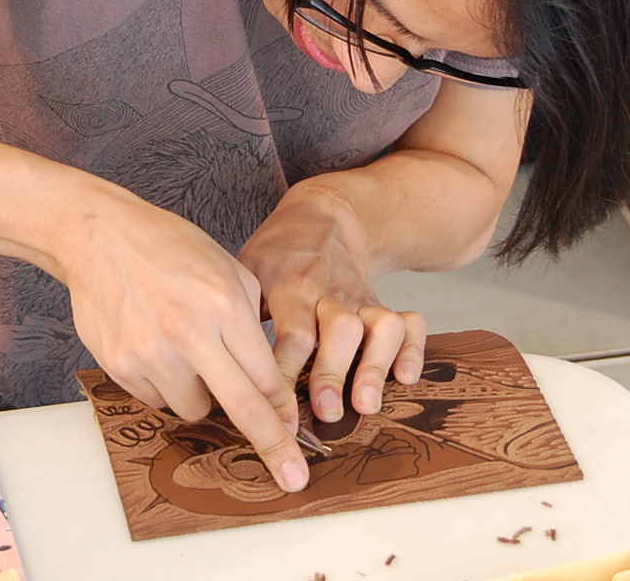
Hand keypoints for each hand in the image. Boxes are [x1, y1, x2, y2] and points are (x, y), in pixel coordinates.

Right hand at [59, 182, 309, 490]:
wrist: (101, 236)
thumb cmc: (171, 248)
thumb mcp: (229, 270)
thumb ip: (254, 324)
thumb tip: (270, 383)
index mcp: (224, 304)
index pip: (266, 375)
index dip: (283, 411)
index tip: (297, 437)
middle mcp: (188, 332)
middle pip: (241, 406)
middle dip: (272, 445)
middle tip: (292, 476)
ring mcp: (150, 352)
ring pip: (193, 410)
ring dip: (202, 397)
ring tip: (191, 357)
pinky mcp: (120, 364)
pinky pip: (156, 399)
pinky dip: (166, 386)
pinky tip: (160, 350)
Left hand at [237, 183, 426, 423]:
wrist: (324, 216)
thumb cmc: (277, 255)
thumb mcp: (248, 272)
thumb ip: (239, 318)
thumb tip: (215, 375)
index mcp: (292, 286)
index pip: (291, 333)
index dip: (286, 373)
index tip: (277, 414)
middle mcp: (331, 293)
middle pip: (339, 330)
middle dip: (333, 371)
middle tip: (326, 413)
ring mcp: (362, 298)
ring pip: (381, 326)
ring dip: (375, 366)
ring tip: (366, 405)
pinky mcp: (384, 303)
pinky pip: (410, 323)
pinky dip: (414, 350)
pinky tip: (407, 378)